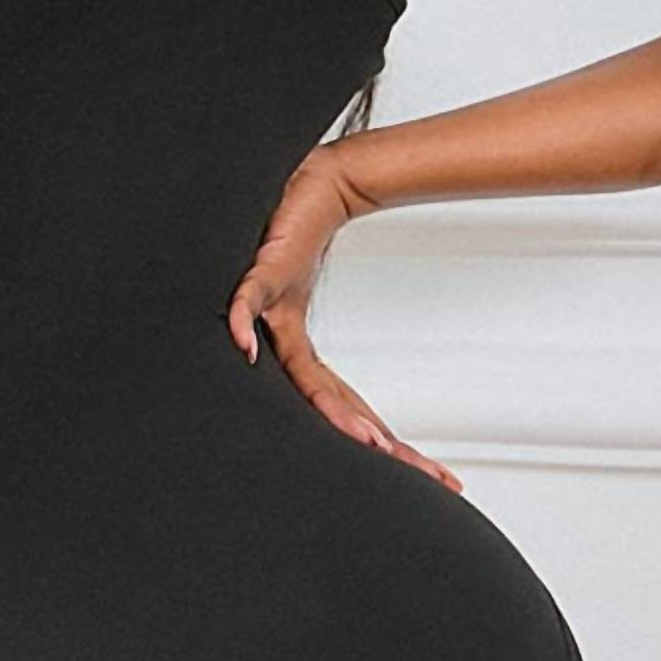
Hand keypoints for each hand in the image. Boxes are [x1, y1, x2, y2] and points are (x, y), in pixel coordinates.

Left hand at [226, 141, 463, 494]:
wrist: (301, 190)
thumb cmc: (301, 245)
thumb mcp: (315, 303)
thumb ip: (335, 336)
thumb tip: (365, 367)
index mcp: (298, 355)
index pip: (343, 408)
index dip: (377, 441)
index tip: (417, 469)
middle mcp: (283, 344)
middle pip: (332, 403)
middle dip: (373, 439)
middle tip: (413, 470)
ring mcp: (272, 315)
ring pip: (299, 370)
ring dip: (327, 406)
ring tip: (368, 440)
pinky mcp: (260, 277)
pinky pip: (248, 300)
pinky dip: (242, 323)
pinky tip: (245, 348)